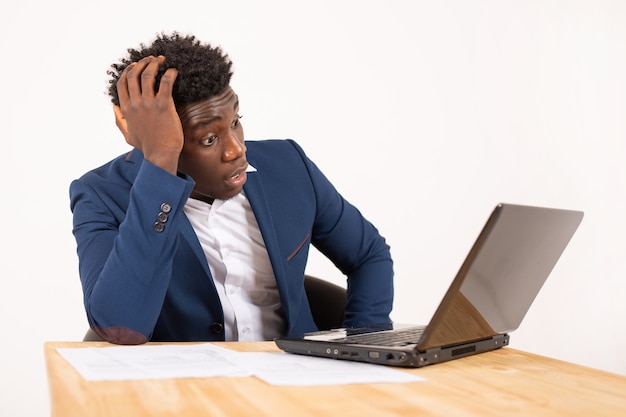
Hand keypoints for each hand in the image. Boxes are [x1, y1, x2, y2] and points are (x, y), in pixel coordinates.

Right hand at [115, 56, 182, 173]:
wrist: (161, 154)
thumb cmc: (146, 146)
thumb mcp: (127, 134)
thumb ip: (119, 119)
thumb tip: (114, 106)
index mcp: (126, 108)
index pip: (122, 82)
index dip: (129, 70)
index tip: (136, 64)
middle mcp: (135, 104)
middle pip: (134, 74)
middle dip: (142, 63)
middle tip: (151, 59)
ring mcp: (149, 104)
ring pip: (148, 75)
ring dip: (154, 64)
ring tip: (161, 59)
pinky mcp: (164, 106)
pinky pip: (165, 83)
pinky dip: (169, 73)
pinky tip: (173, 71)